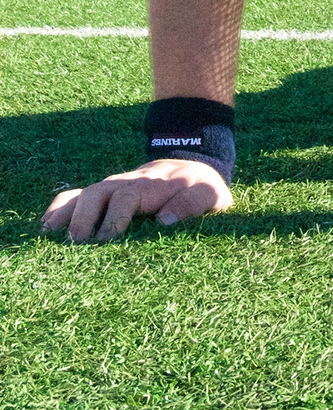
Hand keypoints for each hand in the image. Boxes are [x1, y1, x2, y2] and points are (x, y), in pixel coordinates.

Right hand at [41, 159, 232, 242]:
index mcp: (152, 185)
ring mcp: (112, 187)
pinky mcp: (103, 194)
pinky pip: (77, 196)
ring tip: (51, 236)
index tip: (109, 238)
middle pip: (99, 192)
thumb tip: (165, 221)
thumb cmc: (200, 187)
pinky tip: (45, 228)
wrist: (192, 164)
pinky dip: (60, 208)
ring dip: (68, 214)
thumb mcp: (210, 194)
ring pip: (85, 194)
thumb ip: (192, 203)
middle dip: (86, 217)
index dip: (117, 216)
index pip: (129, 196)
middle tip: (78, 244)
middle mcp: (127, 183)